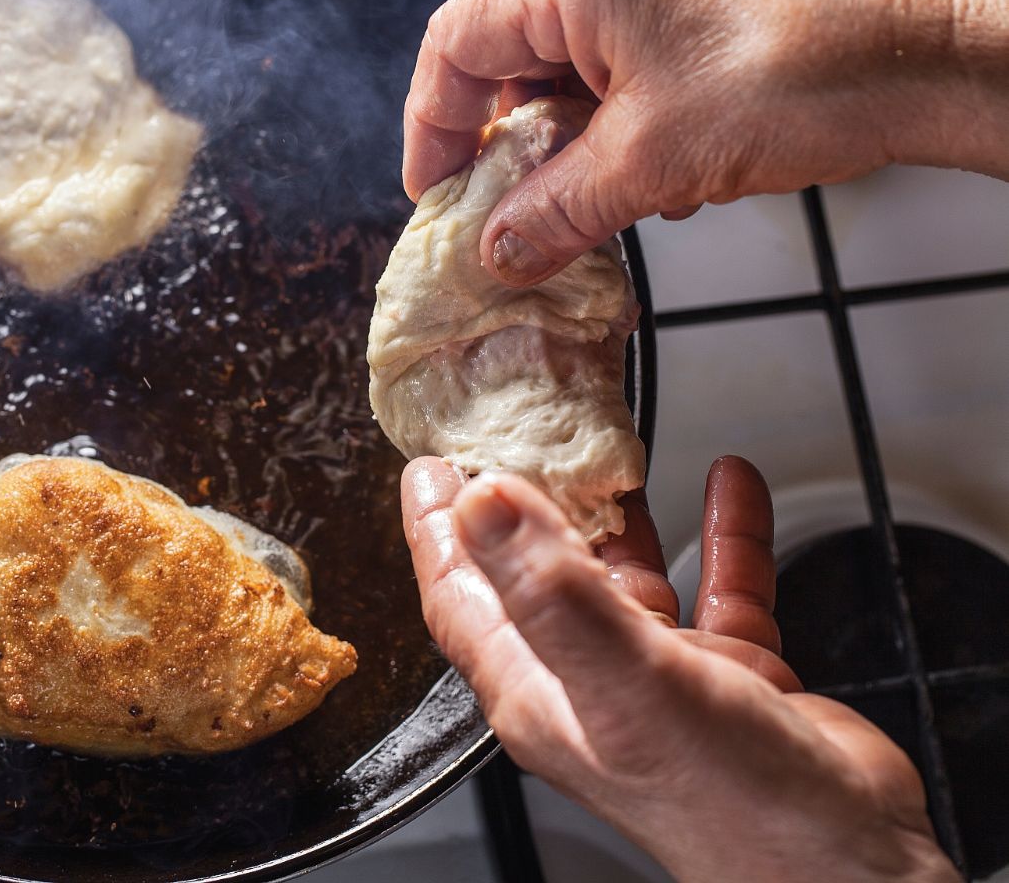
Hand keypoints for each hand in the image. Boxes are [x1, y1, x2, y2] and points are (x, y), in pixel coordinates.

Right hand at [402, 0, 1008, 286]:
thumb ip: (553, 212)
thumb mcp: (648, 165)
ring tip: (594, 201)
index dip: (434, 127)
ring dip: (567, 142)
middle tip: (507, 210)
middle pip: (509, 54)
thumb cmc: (798, 78)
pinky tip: (649, 175)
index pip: (456, 44)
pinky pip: (621, 61)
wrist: (920, 61)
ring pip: (569, 65)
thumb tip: (497, 252)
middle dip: (507, 142)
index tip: (437, 193)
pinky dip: (615, 124)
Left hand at [403, 455, 955, 882]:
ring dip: (619, 515)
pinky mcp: (732, 676)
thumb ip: (552, 592)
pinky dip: (723, 536)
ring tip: (608, 448)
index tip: (429, 469)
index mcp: (540, 692)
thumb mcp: (626, 683)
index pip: (463, 599)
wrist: (848, 870)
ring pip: (626, 577)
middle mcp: (591, 683)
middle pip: (536, 578)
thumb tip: (481, 505)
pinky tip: (730, 486)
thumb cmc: (730, 806)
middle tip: (512, 437)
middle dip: (523, 507)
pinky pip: (719, 586)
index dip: (439, 532)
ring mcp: (662, 680)